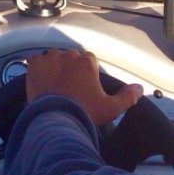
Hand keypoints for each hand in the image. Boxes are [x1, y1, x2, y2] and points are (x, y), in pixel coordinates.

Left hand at [26, 49, 143, 125]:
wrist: (56, 119)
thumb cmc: (86, 112)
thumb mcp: (111, 108)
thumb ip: (127, 96)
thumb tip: (139, 88)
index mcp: (86, 62)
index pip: (88, 60)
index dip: (87, 73)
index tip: (85, 86)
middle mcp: (68, 55)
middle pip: (71, 58)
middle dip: (71, 69)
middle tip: (70, 88)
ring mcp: (49, 58)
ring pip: (54, 59)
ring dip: (55, 68)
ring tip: (55, 86)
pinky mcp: (34, 63)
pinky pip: (36, 61)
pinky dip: (39, 69)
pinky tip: (42, 83)